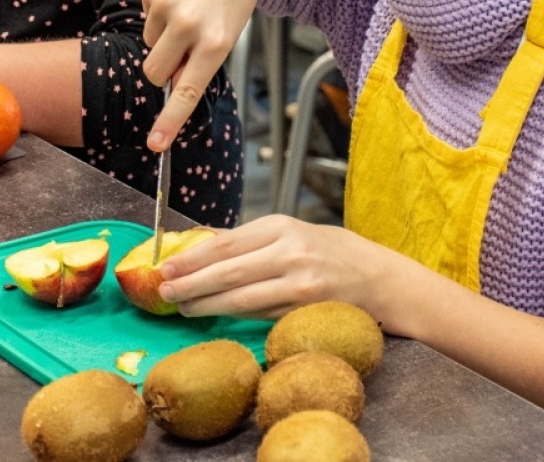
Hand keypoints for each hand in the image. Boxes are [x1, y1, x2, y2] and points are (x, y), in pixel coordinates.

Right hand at [139, 0, 264, 150]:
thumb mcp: (229, 30)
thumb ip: (202, 60)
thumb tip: (172, 82)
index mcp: (217, 42)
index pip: (187, 92)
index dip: (170, 122)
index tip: (156, 145)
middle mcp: (191, 26)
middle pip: (156, 72)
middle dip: (162, 69)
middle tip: (181, 50)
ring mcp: (168, 7)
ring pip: (149, 44)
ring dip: (164, 37)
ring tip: (189, 9)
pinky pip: (146, 18)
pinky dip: (159, 13)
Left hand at [157, 215, 384, 318]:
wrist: (379, 278)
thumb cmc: (331, 252)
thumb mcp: (293, 232)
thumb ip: (251, 239)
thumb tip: (202, 242)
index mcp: (283, 227)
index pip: (226, 243)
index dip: (192, 257)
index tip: (166, 266)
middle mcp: (291, 254)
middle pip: (228, 272)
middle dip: (191, 284)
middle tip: (165, 291)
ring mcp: (300, 286)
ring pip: (241, 300)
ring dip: (207, 305)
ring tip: (183, 307)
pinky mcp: (305, 312)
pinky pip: (261, 316)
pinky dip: (234, 317)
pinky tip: (216, 316)